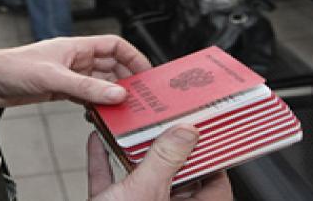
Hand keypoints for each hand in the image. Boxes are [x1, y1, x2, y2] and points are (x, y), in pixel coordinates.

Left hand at [0, 35, 151, 107]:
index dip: (133, 56)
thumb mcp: (53, 77)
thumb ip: (87, 87)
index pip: (114, 45)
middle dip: (126, 79)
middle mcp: (76, 59)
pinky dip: (96, 104)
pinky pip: (87, 96)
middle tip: (139, 96)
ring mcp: (69, 75)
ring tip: (123, 108)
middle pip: (111, 66)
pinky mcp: (61, 91)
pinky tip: (100, 114)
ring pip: (100, 83)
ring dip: (111, 94)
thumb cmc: (12, 67)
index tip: (146, 72)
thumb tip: (117, 93)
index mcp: (77, 47)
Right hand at [88, 125, 231, 200]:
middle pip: (176, 175)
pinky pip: (113, 185)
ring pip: (142, 179)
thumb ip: (165, 159)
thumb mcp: (144, 192)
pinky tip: (98, 143)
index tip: (202, 130)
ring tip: (132, 127)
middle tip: (165, 121)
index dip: (209, 154)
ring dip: (132, 153)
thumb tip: (188, 132)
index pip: (214, 182)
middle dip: (166, 146)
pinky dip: (105, 164)